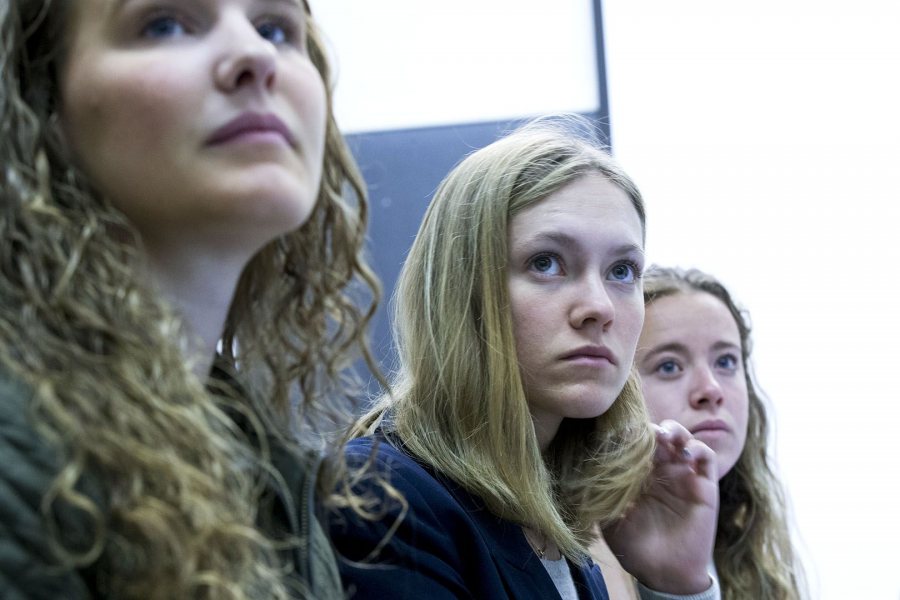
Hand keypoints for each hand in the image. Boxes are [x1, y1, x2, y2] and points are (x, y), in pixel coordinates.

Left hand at [602, 419, 718, 594]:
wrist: (664, 573)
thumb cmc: (634, 546)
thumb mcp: (609, 517)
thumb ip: (601, 493)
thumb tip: (586, 467)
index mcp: (638, 474)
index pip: (636, 441)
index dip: (630, 432)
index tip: (619, 430)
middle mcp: (661, 470)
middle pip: (659, 433)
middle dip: (651, 427)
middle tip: (644, 432)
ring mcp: (683, 476)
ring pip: (683, 438)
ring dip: (675, 430)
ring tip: (665, 437)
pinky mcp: (704, 486)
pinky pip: (705, 457)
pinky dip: (697, 448)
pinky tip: (685, 454)